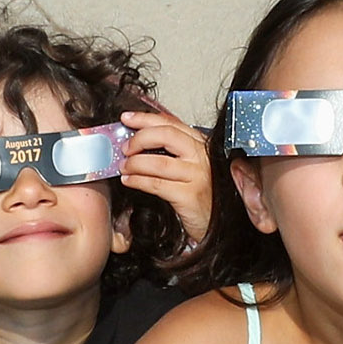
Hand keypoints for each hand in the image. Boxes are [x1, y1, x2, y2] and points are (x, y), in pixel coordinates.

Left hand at [118, 108, 213, 246]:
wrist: (218, 224)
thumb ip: (173, 151)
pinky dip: (138, 180)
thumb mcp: (192, 167)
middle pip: (166, 135)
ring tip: (123, 167)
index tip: (127, 118)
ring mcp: (197, 176)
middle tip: (125, 148)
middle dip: (139, 138)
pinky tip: (129, 180)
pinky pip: (157, 184)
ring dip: (134, 163)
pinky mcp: (189, 196)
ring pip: (158, 162)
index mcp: (201, 144)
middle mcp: (202, 156)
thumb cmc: (203, 195)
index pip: (171, 122)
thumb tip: (140, 140)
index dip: (145, 119)